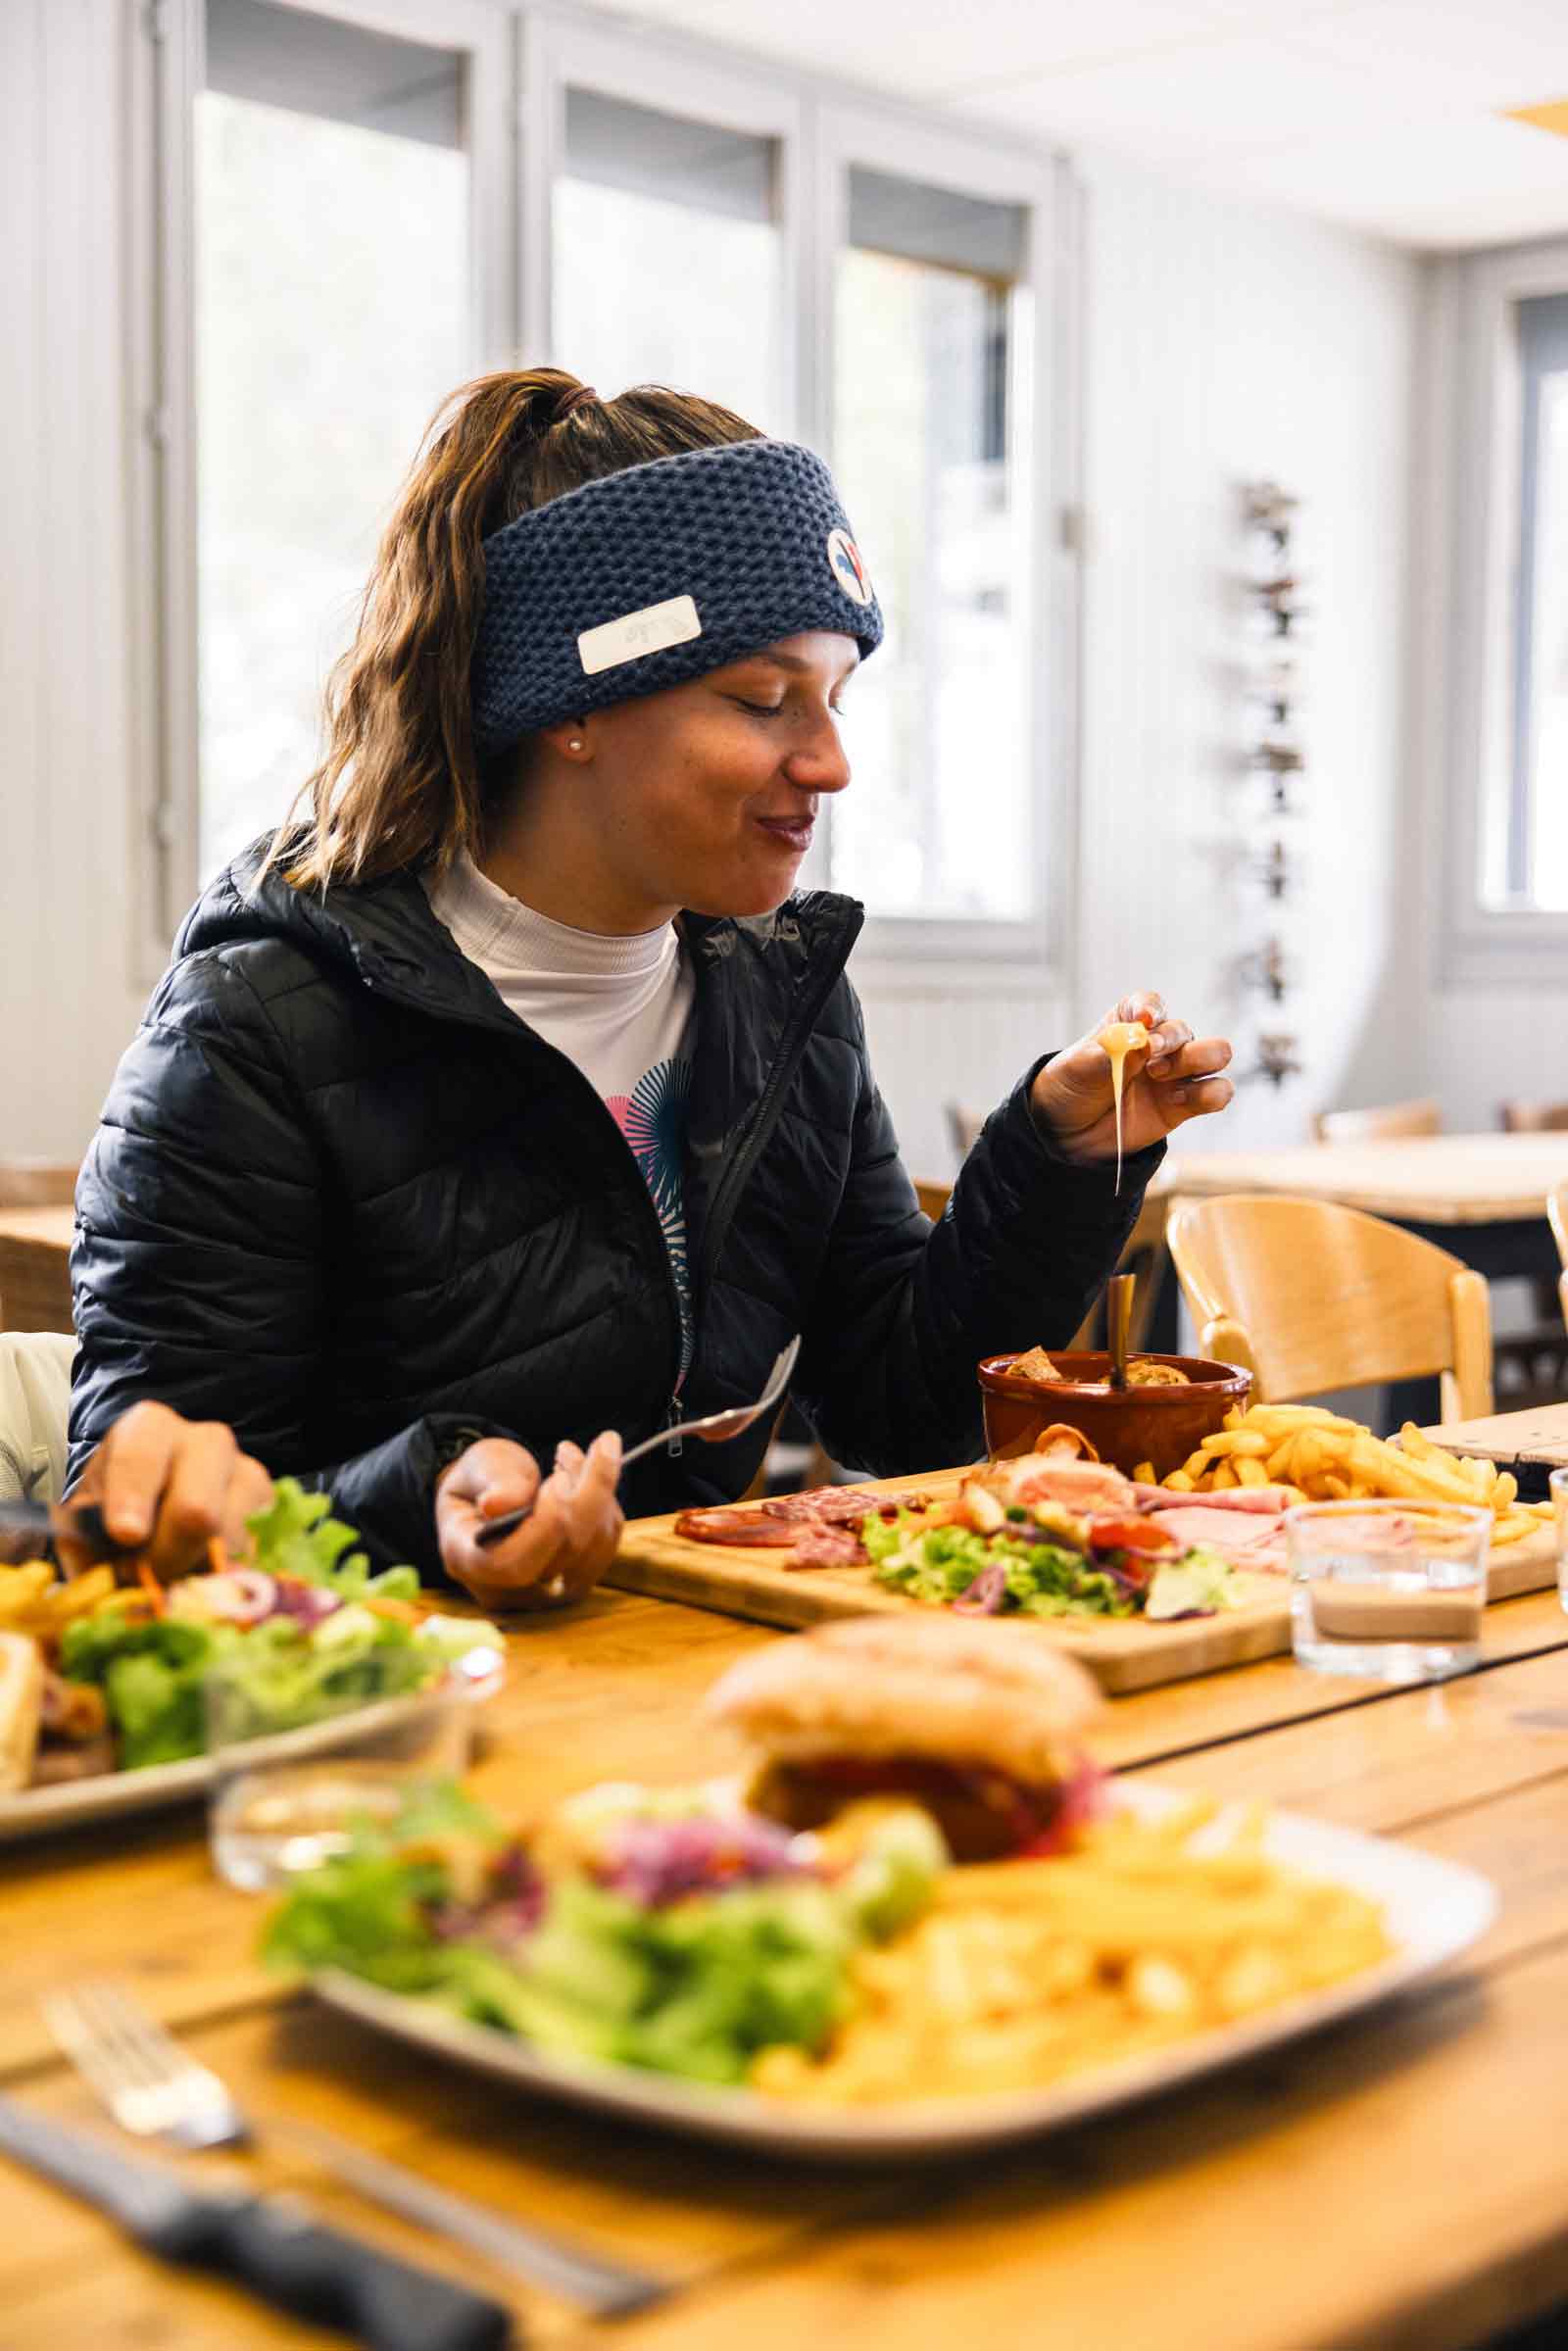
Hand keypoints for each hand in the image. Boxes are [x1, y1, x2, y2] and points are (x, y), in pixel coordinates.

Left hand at [65, 1399, 273, 1580]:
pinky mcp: (275, 1512)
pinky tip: (204, 1578)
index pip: (142, 1459)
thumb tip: (109, 1562)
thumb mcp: (82, 1521)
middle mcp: (208, 1441)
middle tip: (145, 1581)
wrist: (152, 1519)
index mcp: (149, 1429)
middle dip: (167, 1558)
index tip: (126, 1535)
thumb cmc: (113, 1517)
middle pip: (197, 1510)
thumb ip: (83, 1537)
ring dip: (195, 1576)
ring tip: (171, 1579)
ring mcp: (249, 1474)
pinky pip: (256, 1559)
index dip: (132, 1500)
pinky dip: (227, 1580)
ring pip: (231, 1543)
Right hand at [435, 1431, 622, 1610]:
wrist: (489, 1499)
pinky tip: (581, 1481)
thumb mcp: (480, 1466)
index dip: (546, 1523)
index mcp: (466, 1561)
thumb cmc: (481, 1482)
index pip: (512, 1562)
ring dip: (598, 1493)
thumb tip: (496, 1505)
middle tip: (573, 1447)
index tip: (559, 1477)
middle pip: (564, 1550)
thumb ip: (493, 1480)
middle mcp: (504, 1590)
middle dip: (584, 1490)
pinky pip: (604, 1546)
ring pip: (594, 1547)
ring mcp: (541, 1595)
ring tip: (570, 1458)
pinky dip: (604, 1506)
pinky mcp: (571, 1586)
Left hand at [1030, 991, 1234, 1162]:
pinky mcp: (1186, 1104)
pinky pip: (1219, 1092)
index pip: (1150, 1005)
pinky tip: (1175, 1101)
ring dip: (1196, 1061)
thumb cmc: (1072, 1087)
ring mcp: (1175, 1073)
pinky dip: (1208, 1094)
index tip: (1142, 1022)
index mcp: (1128, 1022)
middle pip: (1185, 1028)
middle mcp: (1158, 1043)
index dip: (1151, 1010)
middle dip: (1173, 1039)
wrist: (1067, 1132)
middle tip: (1150, 1059)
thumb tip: (1142, 1042)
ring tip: (1160, 1078)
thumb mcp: (1078, 1068)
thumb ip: (1110, 1054)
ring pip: (1217, 1053)